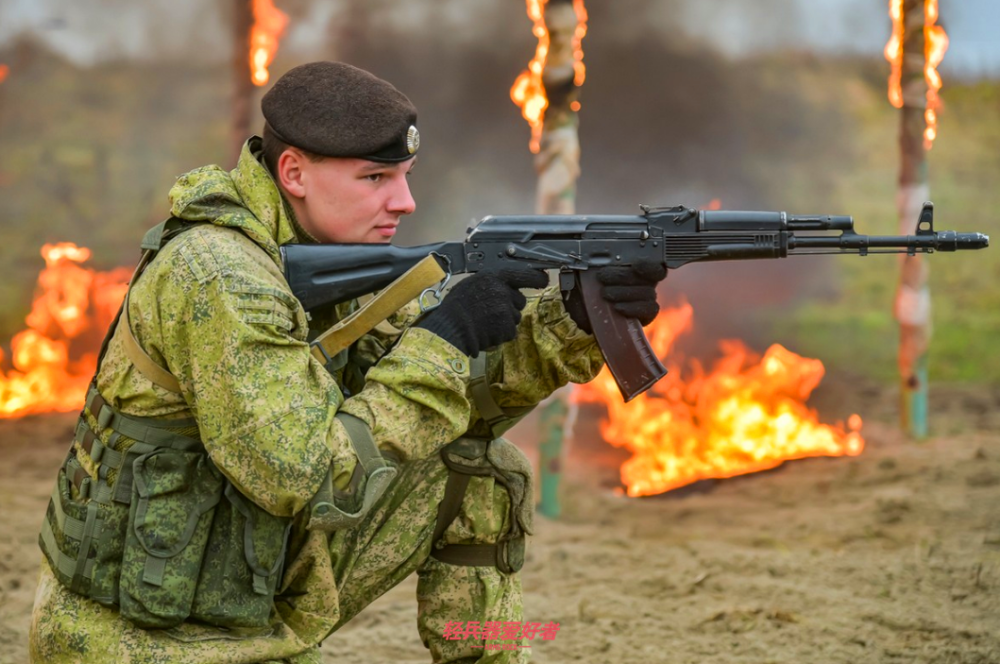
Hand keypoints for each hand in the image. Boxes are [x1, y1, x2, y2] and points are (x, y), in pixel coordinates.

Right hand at [415, 267, 547, 356]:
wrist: (450, 328)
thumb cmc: (456, 307)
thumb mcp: (472, 284)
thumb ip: (491, 283)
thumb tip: (504, 286)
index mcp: (494, 277)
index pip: (523, 274)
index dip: (536, 277)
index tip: (543, 279)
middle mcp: (503, 291)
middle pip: (519, 300)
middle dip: (510, 306)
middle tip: (491, 310)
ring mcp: (507, 310)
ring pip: (514, 317)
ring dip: (504, 321)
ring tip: (484, 322)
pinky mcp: (507, 328)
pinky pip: (510, 331)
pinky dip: (501, 334)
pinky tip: (486, 331)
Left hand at [564, 259, 666, 333]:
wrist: (587, 312)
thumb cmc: (592, 288)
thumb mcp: (591, 272)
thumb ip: (598, 263)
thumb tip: (595, 253)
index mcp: (637, 267)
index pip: (654, 264)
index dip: (648, 264)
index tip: (636, 265)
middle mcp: (647, 282)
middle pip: (647, 277)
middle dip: (623, 275)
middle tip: (602, 277)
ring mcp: (648, 298)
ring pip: (647, 292)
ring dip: (624, 292)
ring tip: (604, 293)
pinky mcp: (647, 314)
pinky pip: (648, 309)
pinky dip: (632, 308)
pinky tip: (617, 307)